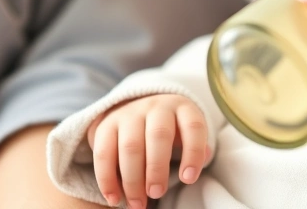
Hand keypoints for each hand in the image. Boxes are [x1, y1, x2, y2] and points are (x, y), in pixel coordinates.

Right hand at [86, 94, 210, 207]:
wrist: (136, 107)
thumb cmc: (170, 128)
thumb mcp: (187, 131)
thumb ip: (196, 146)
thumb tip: (202, 161)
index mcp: (182, 108)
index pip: (193, 127)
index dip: (193, 153)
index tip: (188, 179)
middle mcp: (156, 107)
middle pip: (158, 136)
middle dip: (157, 169)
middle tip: (156, 194)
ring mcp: (129, 114)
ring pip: (130, 146)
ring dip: (132, 180)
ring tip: (138, 204)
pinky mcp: (106, 125)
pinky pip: (104, 152)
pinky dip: (107, 179)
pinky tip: (115, 198)